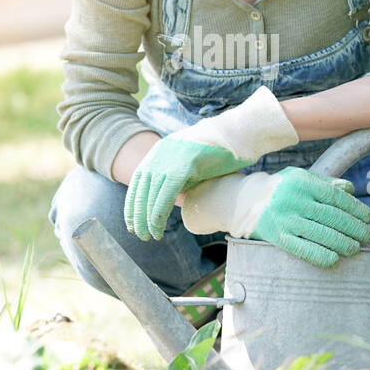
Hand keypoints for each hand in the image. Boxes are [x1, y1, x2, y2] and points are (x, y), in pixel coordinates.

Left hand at [124, 86, 298, 239]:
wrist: (237, 133)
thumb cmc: (218, 151)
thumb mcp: (190, 163)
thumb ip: (178, 178)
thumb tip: (172, 198)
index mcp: (158, 152)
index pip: (137, 182)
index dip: (132, 204)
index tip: (132, 222)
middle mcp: (160, 154)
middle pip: (141, 190)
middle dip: (137, 216)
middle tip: (140, 235)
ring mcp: (171, 158)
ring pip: (151, 194)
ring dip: (148, 218)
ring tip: (150, 235)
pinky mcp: (184, 165)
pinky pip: (166, 192)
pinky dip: (159, 212)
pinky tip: (158, 225)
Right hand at [251, 168, 369, 266]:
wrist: (244, 200)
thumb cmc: (280, 189)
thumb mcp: (300, 178)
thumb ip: (325, 183)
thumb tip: (350, 189)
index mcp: (303, 182)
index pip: (336, 197)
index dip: (356, 209)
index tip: (369, 218)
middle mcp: (294, 199)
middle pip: (331, 216)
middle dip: (354, 228)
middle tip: (368, 236)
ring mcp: (284, 218)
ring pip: (320, 233)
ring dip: (342, 242)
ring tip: (355, 248)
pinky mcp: (276, 236)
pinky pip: (301, 247)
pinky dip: (319, 255)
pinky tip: (334, 259)